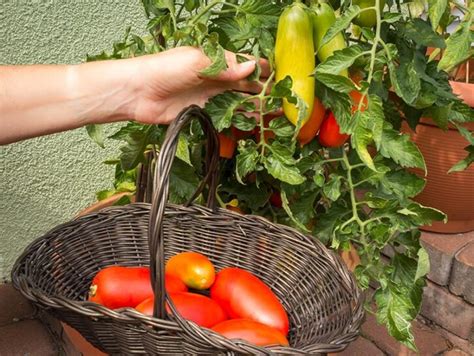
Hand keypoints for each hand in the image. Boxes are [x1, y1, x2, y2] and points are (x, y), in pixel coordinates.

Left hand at [127, 46, 269, 123]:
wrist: (137, 93)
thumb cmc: (164, 70)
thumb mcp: (196, 62)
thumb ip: (224, 67)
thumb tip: (252, 67)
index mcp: (215, 61)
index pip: (244, 64)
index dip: (262, 69)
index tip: (280, 76)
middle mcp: (215, 79)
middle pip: (245, 84)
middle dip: (263, 90)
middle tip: (281, 100)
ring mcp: (210, 97)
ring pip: (238, 102)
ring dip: (255, 107)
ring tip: (273, 115)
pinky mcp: (203, 114)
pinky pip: (225, 117)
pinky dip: (238, 121)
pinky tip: (252, 124)